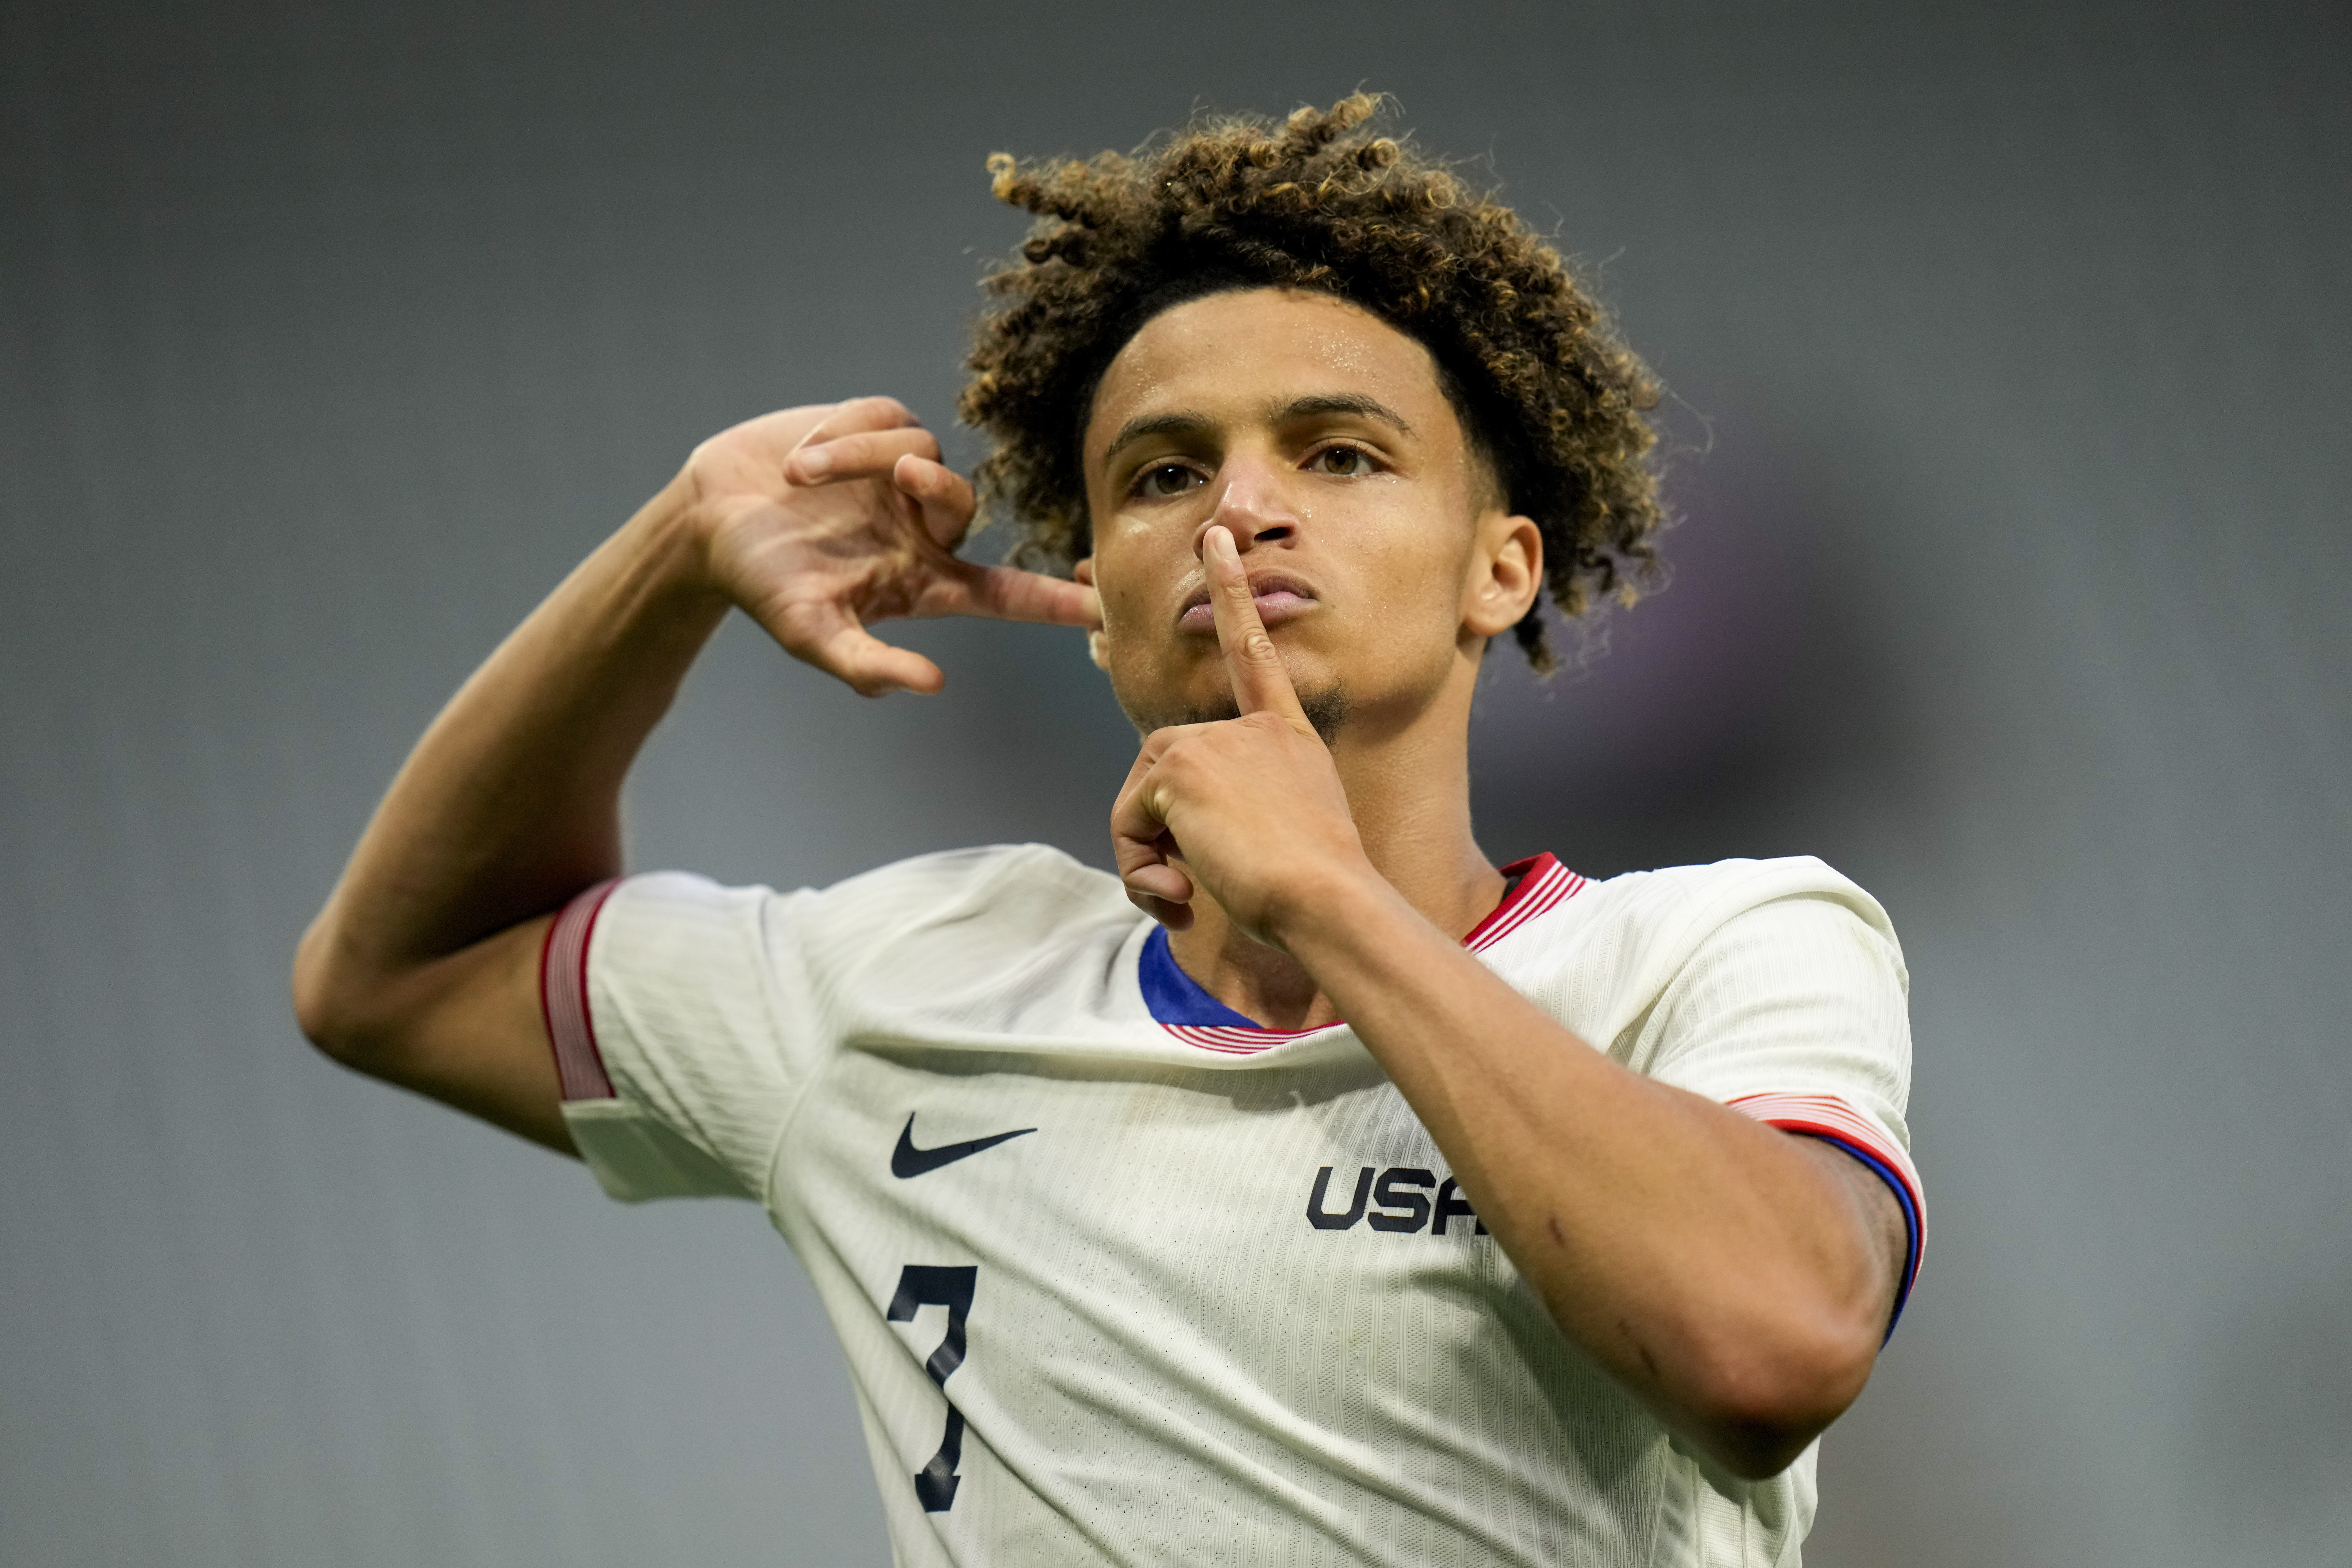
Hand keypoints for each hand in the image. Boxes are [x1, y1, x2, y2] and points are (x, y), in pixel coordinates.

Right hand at [679, 398, 1097, 695]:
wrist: (709, 519)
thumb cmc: (762, 586)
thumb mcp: (811, 635)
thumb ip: (868, 666)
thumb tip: (932, 686)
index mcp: (924, 580)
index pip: (1008, 593)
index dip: (1057, 600)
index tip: (1106, 606)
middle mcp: (923, 527)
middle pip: (965, 502)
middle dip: (938, 486)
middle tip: (897, 473)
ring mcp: (899, 477)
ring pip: (920, 449)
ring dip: (859, 457)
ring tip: (800, 478)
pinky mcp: (874, 427)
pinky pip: (885, 415)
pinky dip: (843, 431)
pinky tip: (803, 457)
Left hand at [1108, 526, 1371, 938]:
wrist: (1327, 898)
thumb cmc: (1316, 889)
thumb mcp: (1290, 833)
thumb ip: (1242, 814)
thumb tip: (1176, 846)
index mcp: (1286, 737)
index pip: (1252, 654)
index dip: (1231, 594)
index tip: (1215, 540)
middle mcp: (1249, 729)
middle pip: (1165, 767)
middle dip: (1161, 831)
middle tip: (1196, 882)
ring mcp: (1212, 741)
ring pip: (1141, 799)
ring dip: (1149, 854)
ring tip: (1194, 889)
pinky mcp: (1178, 767)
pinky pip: (1129, 822)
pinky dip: (1141, 866)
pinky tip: (1189, 887)